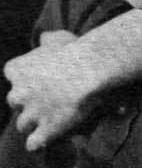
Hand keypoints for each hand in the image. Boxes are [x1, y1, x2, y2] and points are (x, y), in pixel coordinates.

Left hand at [4, 31, 96, 151]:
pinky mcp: (44, 131)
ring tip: (51, 116)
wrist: (89, 68)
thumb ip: (46, 39)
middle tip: (45, 96)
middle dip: (27, 100)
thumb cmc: (75, 49)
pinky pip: (33, 144)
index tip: (38, 74)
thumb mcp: (58, 37)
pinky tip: (49, 135)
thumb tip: (43, 39)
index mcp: (18, 69)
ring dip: (34, 121)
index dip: (24, 75)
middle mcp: (18, 93)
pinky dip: (39, 141)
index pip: (12, 73)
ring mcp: (31, 114)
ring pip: (22, 124)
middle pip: (14, 100)